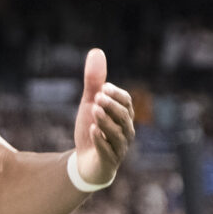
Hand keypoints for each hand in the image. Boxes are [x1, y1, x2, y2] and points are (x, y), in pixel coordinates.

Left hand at [70, 48, 135, 185]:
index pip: (126, 102)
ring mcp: (119, 148)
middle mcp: (126, 131)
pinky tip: (92, 131)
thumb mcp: (90, 103)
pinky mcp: (108, 162)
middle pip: (124, 116)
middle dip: (111, 106)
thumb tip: (96, 51)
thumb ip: (94, 81)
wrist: (85, 162)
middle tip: (97, 97)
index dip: (116, 94)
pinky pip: (108, 151)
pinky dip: (101, 141)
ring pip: (117, 134)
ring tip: (94, 110)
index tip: (102, 88)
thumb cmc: (93, 129)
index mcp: (124, 116)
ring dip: (106, 121)